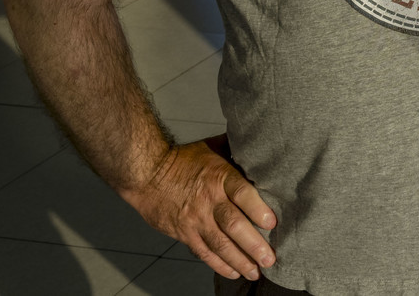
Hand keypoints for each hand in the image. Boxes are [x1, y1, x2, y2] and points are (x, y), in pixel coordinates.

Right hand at [121, 135, 277, 280]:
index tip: (272, 223)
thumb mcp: (212, 148)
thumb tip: (260, 147)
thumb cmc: (182, 159)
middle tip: (270, 258)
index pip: (242, 194)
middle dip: (254, 245)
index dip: (258, 209)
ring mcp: (195, 220)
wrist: (146, 173)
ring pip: (220, 244)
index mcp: (219, 177)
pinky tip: (234, 271)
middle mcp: (209, 201)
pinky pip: (204, 252)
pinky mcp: (184, 233)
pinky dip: (220, 264)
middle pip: (234, 225)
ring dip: (240, 260)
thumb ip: (236, 151)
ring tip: (256, 271)